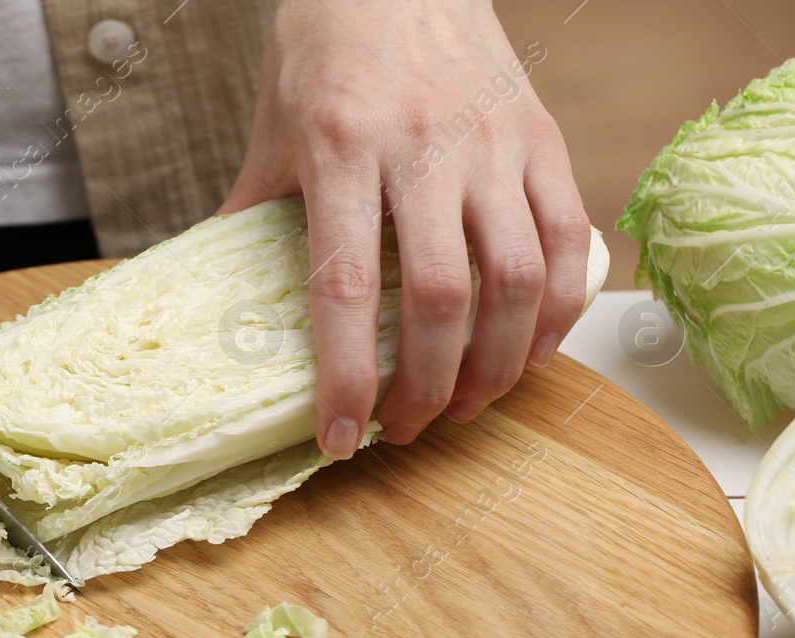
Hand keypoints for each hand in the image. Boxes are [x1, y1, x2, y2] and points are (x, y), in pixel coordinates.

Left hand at [221, 0, 589, 457]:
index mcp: (344, 146)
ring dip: (496, 365)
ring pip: (517, 280)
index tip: (340, 436)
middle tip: (404, 429)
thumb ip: (253, 216)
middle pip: (444, 297)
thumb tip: (225, 305)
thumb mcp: (272, 127)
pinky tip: (526, 352)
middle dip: (428, 387)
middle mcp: (426, 146)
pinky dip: (556, 313)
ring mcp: (494, 143)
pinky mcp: (544, 139)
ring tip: (465, 405)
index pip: (346, 285)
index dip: (346, 375)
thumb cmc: (327, 44)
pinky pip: (568, 241)